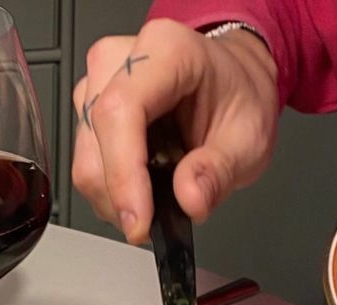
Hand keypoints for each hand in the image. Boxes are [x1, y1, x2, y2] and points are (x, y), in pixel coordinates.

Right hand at [72, 19, 278, 243]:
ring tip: (159, 196)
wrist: (228, 84)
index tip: (139, 221)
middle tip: (161, 218)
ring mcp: (97, 87)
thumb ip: (219, 171)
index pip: (120, 112)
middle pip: (96, 148)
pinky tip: (144, 186)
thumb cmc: (235, 97)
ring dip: (119, 199)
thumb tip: (190, 200)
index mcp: (164, 51)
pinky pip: (88, 168)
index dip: (123, 175)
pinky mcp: (86, 114)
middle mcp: (119, 62)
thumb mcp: (249, 138)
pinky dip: (114, 193)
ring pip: (87, 165)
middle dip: (124, 199)